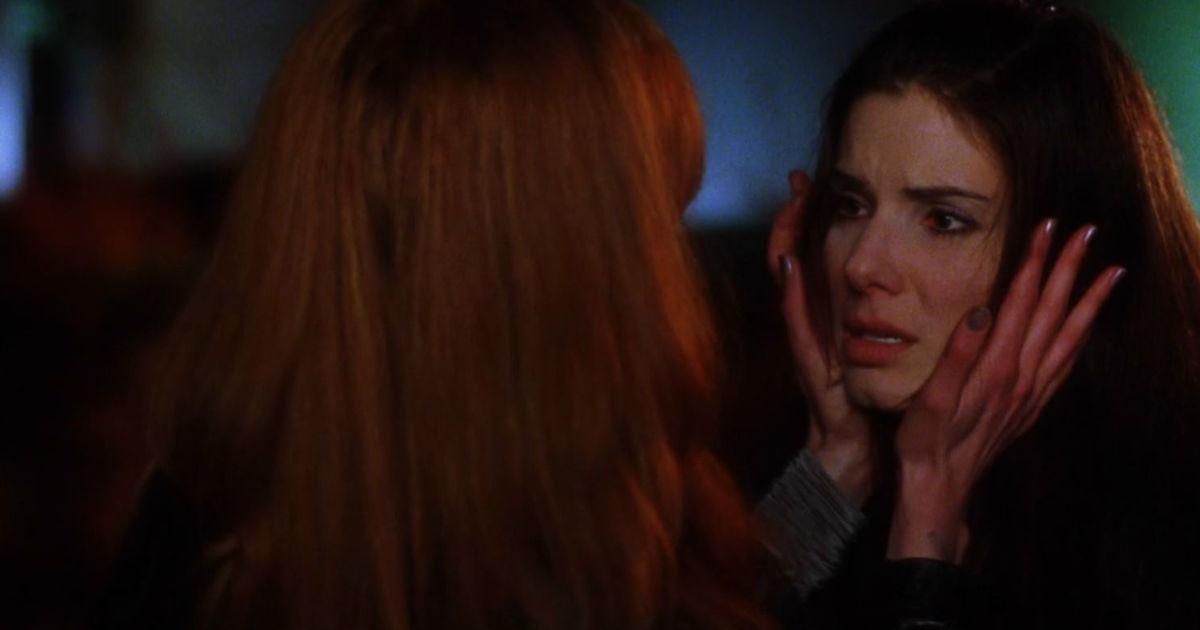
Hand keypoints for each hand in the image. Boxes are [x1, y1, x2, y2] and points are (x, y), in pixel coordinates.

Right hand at [770, 171, 874, 506]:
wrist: (862, 446)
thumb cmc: (873, 396)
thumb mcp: (882, 343)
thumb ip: (890, 308)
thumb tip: (910, 267)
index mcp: (831, 314)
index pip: (817, 255)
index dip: (813, 219)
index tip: (817, 182)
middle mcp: (813, 322)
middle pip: (792, 258)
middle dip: (793, 217)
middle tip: (799, 179)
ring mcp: (805, 340)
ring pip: (788, 282)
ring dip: (785, 242)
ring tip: (791, 205)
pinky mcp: (808, 363)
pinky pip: (795, 324)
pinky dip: (790, 294)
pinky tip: (791, 265)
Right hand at [887, 220, 1124, 562]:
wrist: (941, 488)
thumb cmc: (926, 442)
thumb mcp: (930, 399)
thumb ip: (957, 355)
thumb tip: (980, 311)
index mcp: (996, 367)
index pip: (1021, 302)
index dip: (1035, 262)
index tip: (1047, 227)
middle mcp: (1021, 376)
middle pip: (1053, 312)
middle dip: (1070, 269)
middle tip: (1087, 232)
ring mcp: (1031, 393)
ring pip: (1069, 336)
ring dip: (1089, 301)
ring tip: (1110, 272)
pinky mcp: (1030, 407)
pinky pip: (1065, 365)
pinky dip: (1081, 338)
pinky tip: (1086, 328)